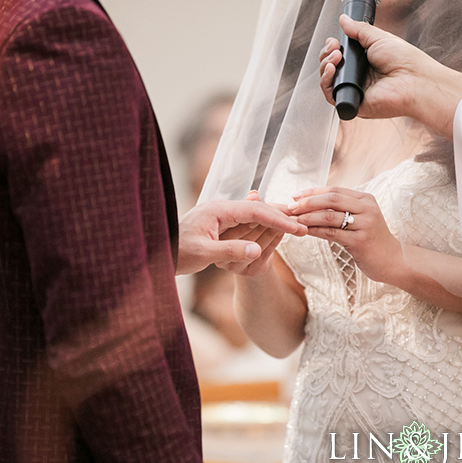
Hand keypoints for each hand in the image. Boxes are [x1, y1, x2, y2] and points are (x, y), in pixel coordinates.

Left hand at [176, 193, 307, 275]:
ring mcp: (219, 216)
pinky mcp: (219, 225)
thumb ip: (230, 250)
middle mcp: (219, 209)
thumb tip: (257, 250)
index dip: (278, 219)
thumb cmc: (176, 252)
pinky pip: (245, 223)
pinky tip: (273, 230)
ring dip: (272, 220)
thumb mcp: (202, 254)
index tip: (297, 228)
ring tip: (294, 225)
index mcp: (216, 210)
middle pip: (257, 209)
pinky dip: (261, 227)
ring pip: (253, 215)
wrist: (158, 252)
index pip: (255, 211)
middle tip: (303, 225)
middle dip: (280, 217)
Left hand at [288, 186, 405, 285]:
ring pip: (329, 216)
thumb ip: (341, 208)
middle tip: (290, 207)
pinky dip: (315, 231)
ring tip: (293, 220)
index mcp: (366, 199)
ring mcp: (366, 224)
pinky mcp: (361, 241)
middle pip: (331, 199)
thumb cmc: (370, 238)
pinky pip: (331, 233)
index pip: (334, 190)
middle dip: (307, 202)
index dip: (312, 192)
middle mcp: (367, 208)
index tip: (294, 196)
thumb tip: (308, 200)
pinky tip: (304, 232)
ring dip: (307, 217)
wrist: (393, 261)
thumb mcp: (359, 218)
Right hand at [318, 15, 461, 134]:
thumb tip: (344, 20)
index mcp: (365, 64)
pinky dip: (326, 81)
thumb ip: (359, 29)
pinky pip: (331, 95)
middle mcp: (359, 78)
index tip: (333, 42)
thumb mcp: (379, 39)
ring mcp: (355, 91)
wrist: (416, 80)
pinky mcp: (353, 103)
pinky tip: (332, 69)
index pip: (339, 57)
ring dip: (325, 66)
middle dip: (326, 55)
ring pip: (328, 81)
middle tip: (334, 48)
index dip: (332, 49)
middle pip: (330, 68)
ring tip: (335, 55)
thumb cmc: (406, 61)